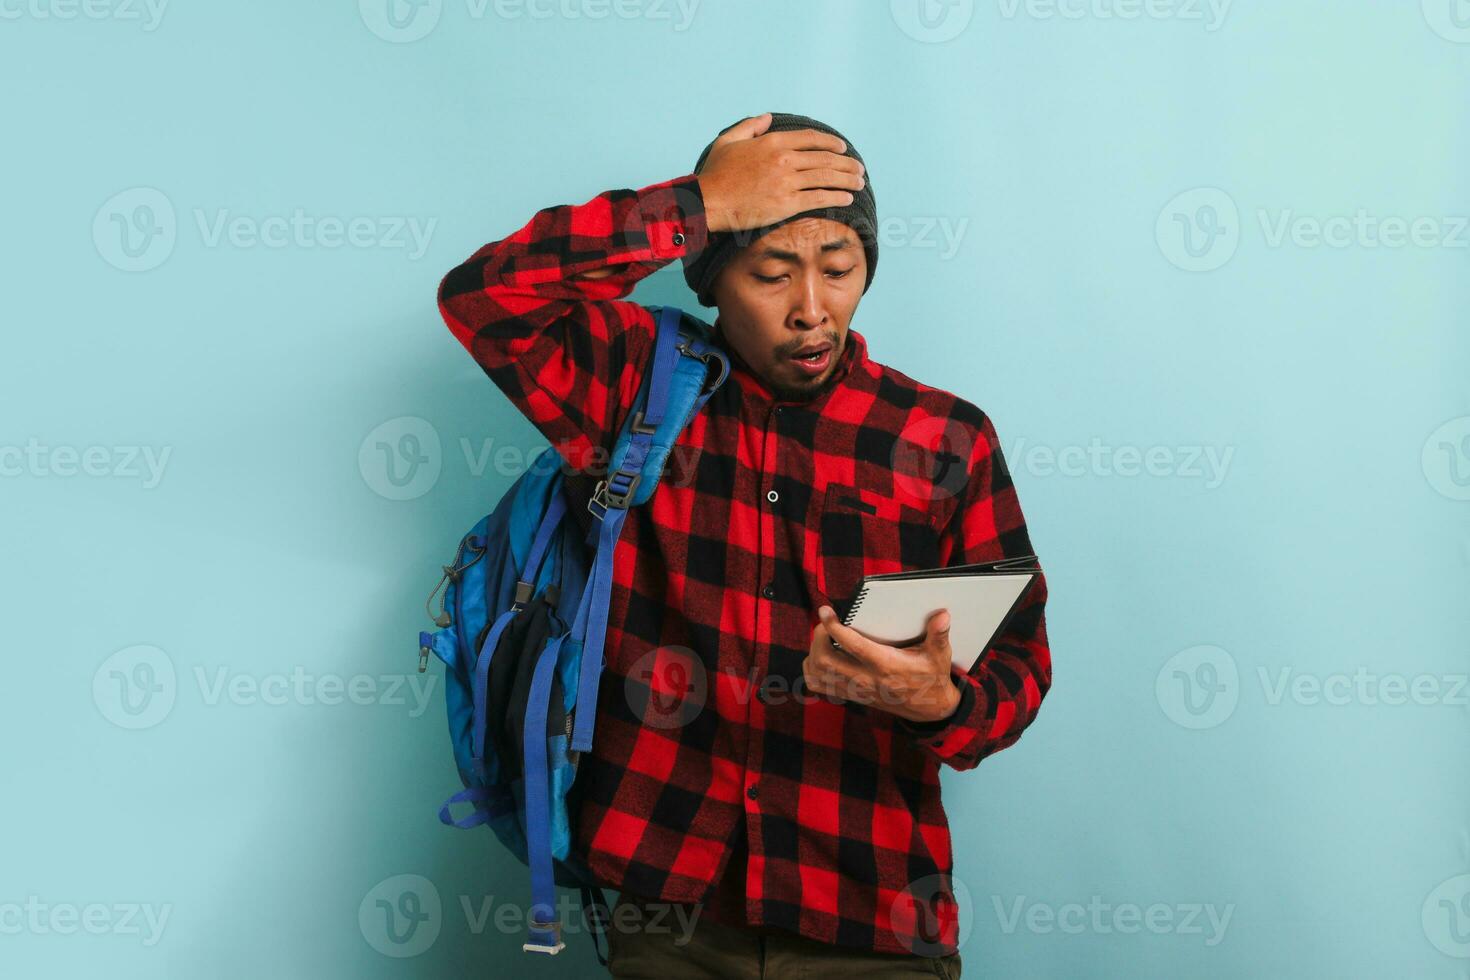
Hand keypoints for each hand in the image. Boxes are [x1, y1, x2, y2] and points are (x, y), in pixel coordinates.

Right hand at [694, 112, 865, 234]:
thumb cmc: (715, 174)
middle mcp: (783, 159)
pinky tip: (847, 197)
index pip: (811, 139)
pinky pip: (818, 198)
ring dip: (847, 179)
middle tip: (858, 169)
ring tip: (859, 183)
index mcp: (772, 142)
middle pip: (825, 158)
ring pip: (826, 177)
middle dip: (846, 163)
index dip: (831, 143)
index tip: (842, 148)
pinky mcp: (786, 204)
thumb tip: (766, 117)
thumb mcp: (728, 141)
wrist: (708, 201)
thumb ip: (750, 126)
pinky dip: (836, 196)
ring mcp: (786, 182)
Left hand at [804, 605, 961, 723]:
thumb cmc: (932, 677)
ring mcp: (856, 690)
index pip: (852, 646)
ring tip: (822, 637)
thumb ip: (939, 635)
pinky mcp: (852, 696)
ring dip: (813, 652)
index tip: (825, 611)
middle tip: (824, 623)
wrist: (929, 710)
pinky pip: (819, 685)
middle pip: (825, 660)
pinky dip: (812, 669)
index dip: (834, 627)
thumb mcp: (939, 655)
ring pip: (818, 673)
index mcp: (885, 665)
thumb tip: (943, 615)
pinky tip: (821, 656)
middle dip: (818, 638)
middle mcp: (866, 679)